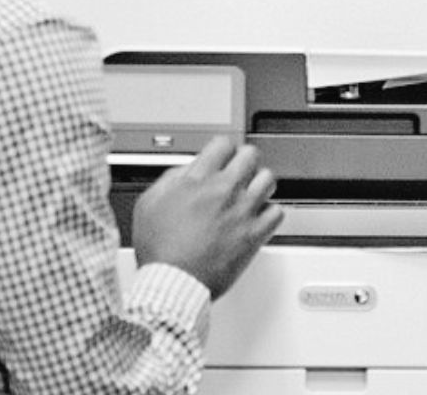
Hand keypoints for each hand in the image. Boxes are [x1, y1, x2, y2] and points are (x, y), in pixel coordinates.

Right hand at [130, 136, 281, 297]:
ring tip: (251, 192)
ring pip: (268, 179)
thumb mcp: (149, 204)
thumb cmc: (159, 250)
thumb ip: (170, 179)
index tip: (223, 156)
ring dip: (259, 183)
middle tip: (239, 171)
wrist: (173, 282)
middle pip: (250, 155)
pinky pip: (277, 211)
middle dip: (244, 161)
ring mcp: (242, 211)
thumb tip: (188, 169)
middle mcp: (224, 191)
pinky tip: (257, 217)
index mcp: (197, 180)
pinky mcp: (255, 234)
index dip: (223, 149)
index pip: (222, 144)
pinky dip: (269, 213)